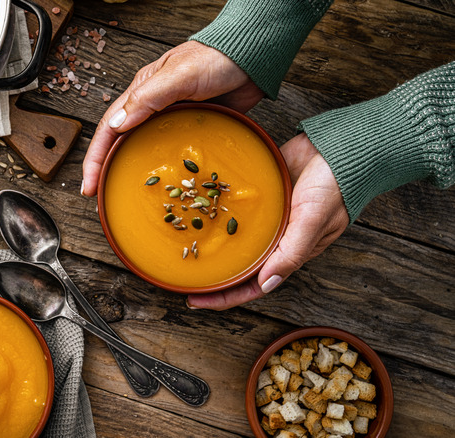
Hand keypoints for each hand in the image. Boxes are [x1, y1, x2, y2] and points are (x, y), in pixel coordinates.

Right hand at [80, 41, 263, 195]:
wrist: (254, 58)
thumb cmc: (215, 58)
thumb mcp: (178, 76)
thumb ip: (148, 98)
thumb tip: (117, 124)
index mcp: (141, 93)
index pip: (108, 129)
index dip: (95, 158)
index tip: (89, 185)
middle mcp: (153, 109)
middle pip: (121, 144)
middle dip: (107, 171)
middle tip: (101, 198)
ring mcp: (173, 121)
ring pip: (146, 152)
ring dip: (135, 174)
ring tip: (127, 199)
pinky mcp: (194, 130)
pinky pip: (174, 154)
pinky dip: (168, 172)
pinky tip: (169, 189)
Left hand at [186, 133, 349, 310]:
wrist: (338, 145)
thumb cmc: (335, 186)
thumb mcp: (314, 221)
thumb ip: (292, 253)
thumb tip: (266, 284)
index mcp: (290, 252)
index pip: (254, 285)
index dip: (226, 297)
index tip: (198, 301)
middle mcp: (275, 239)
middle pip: (239, 267)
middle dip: (213, 278)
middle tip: (184, 282)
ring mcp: (266, 218)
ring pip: (234, 240)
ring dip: (212, 246)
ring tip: (184, 250)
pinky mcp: (259, 195)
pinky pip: (233, 210)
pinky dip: (216, 214)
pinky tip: (197, 214)